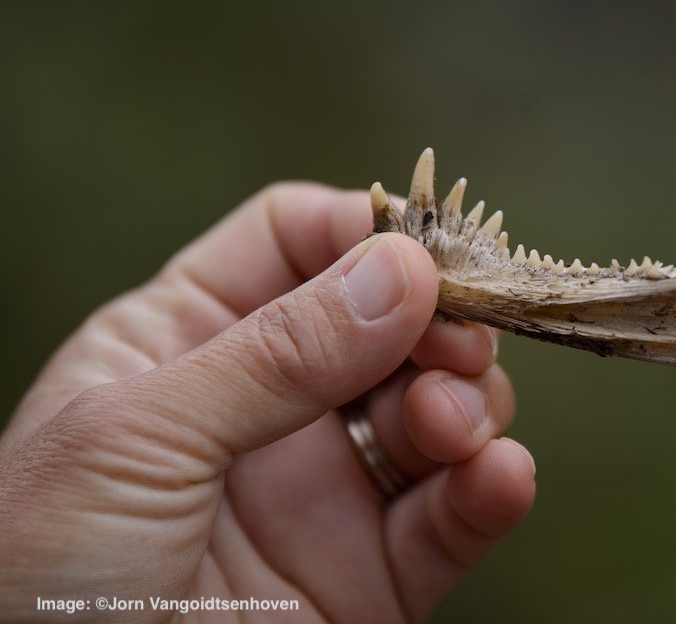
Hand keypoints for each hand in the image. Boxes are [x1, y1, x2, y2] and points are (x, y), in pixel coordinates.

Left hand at [0, 184, 534, 621]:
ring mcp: (326, 491)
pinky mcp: (371, 576)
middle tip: (462, 340)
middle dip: (439, 321)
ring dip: (466, 403)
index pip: (295, 242)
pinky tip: (498, 478)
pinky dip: (490, 490)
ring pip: (438, 410)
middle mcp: (269, 406)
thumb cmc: (37, 575)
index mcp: (188, 342)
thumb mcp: (135, 438)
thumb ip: (276, 354)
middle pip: (391, 321)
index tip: (426, 252)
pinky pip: (452, 519)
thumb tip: (403, 268)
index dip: (365, 231)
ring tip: (446, 427)